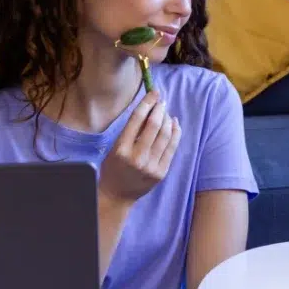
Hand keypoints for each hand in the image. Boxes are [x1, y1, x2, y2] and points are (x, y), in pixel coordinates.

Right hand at [98, 90, 181, 204]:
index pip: (136, 119)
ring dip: (168, 119)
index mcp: (121, 149)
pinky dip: (176, 133)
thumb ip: (131, 131)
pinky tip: (174, 124)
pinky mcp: (161, 172)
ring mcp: (151, 166)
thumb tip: (149, 109)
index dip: (147, 103)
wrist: (117, 195)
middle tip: (161, 101)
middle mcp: (137, 157)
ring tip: (166, 113)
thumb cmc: (113, 168)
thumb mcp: (115, 147)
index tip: (153, 93)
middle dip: (159, 109)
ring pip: (166, 135)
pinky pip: (172, 148)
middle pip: (154, 125)